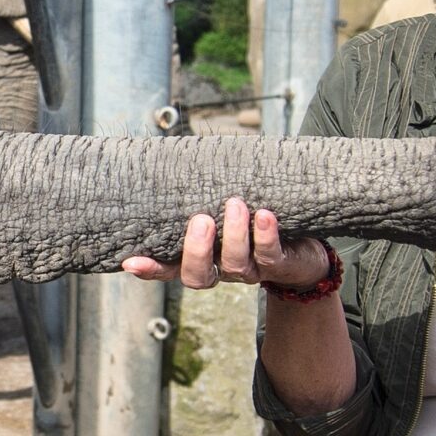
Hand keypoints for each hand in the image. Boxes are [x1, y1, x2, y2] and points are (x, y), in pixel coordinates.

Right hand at [123, 199, 333, 292]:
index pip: (170, 267)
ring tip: (236, 204)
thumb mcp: (226, 210)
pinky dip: (265, 235)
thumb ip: (203, 196)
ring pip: (235, 264)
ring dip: (234, 234)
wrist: (305, 248)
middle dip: (197, 250)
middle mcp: (222, 268)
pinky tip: (265, 215)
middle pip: (198, 276)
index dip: (151, 268)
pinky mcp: (279, 265)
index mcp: (203, 257)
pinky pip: (269, 255)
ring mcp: (250, 270)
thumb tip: (179, 159)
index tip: (131, 260)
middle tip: (201, 220)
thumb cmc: (254, 221)